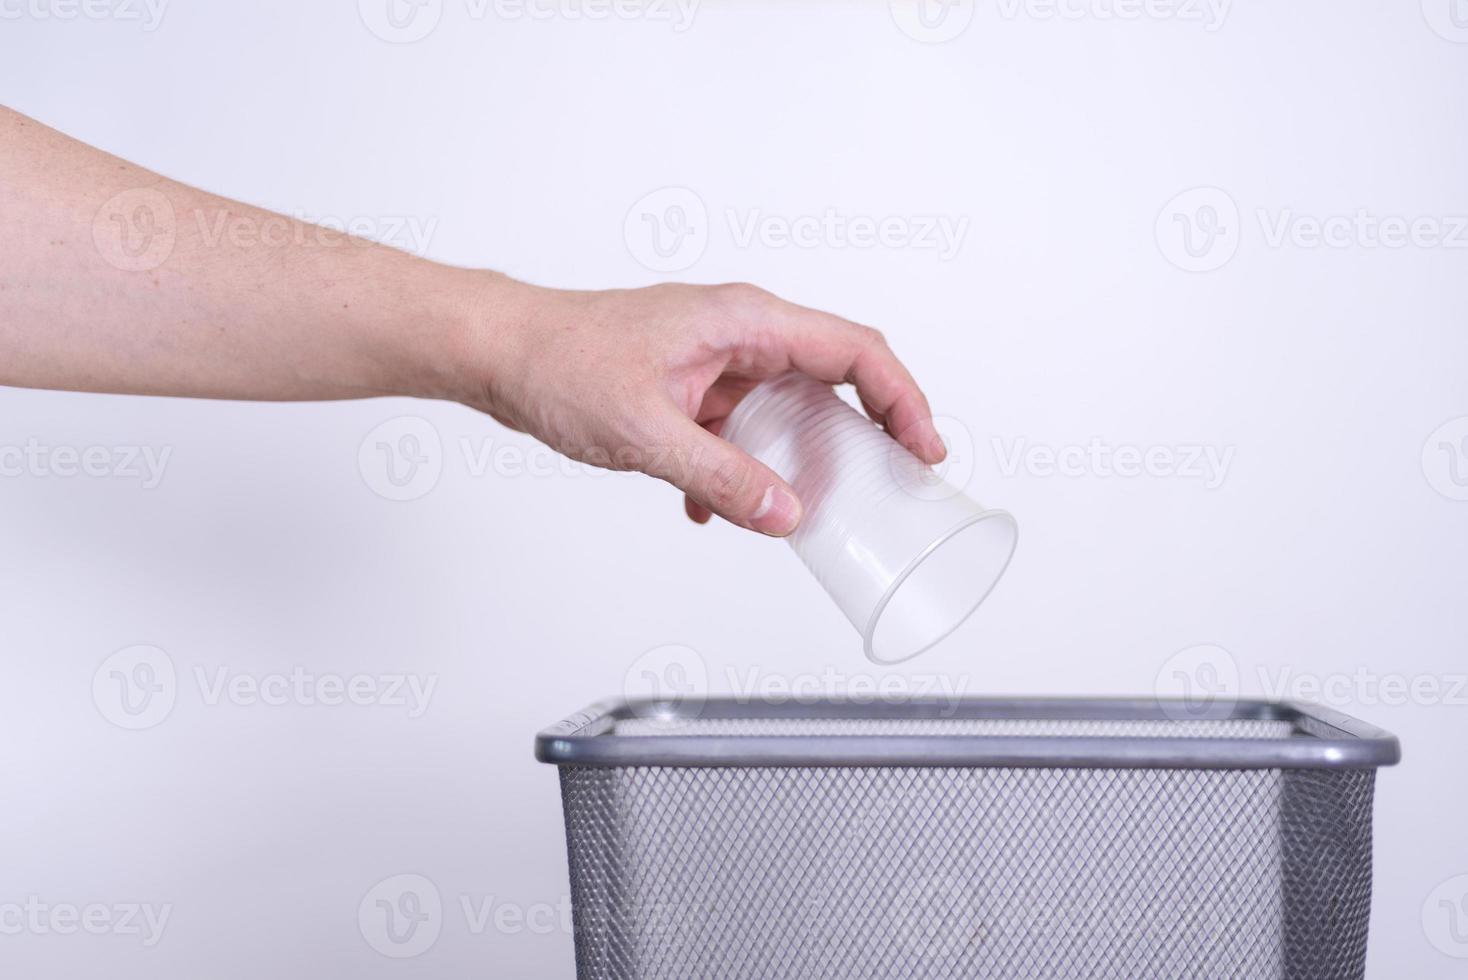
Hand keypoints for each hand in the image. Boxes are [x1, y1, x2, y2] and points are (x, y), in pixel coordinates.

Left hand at [461, 280, 946, 535]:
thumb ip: (722, 476)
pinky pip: (742, 429)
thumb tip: (786, 514)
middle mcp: (739, 332)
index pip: (855, 350)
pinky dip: (743, 469)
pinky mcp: (692, 387)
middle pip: (834, 379)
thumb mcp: (647, 433)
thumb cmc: (559, 362)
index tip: (925, 448)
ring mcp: (716, 359)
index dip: (903, 399)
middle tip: (887, 485)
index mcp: (744, 320)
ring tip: (806, 508)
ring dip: (797, 460)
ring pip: (786, 409)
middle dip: (864, 435)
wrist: (498, 352)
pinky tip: (716, 509)